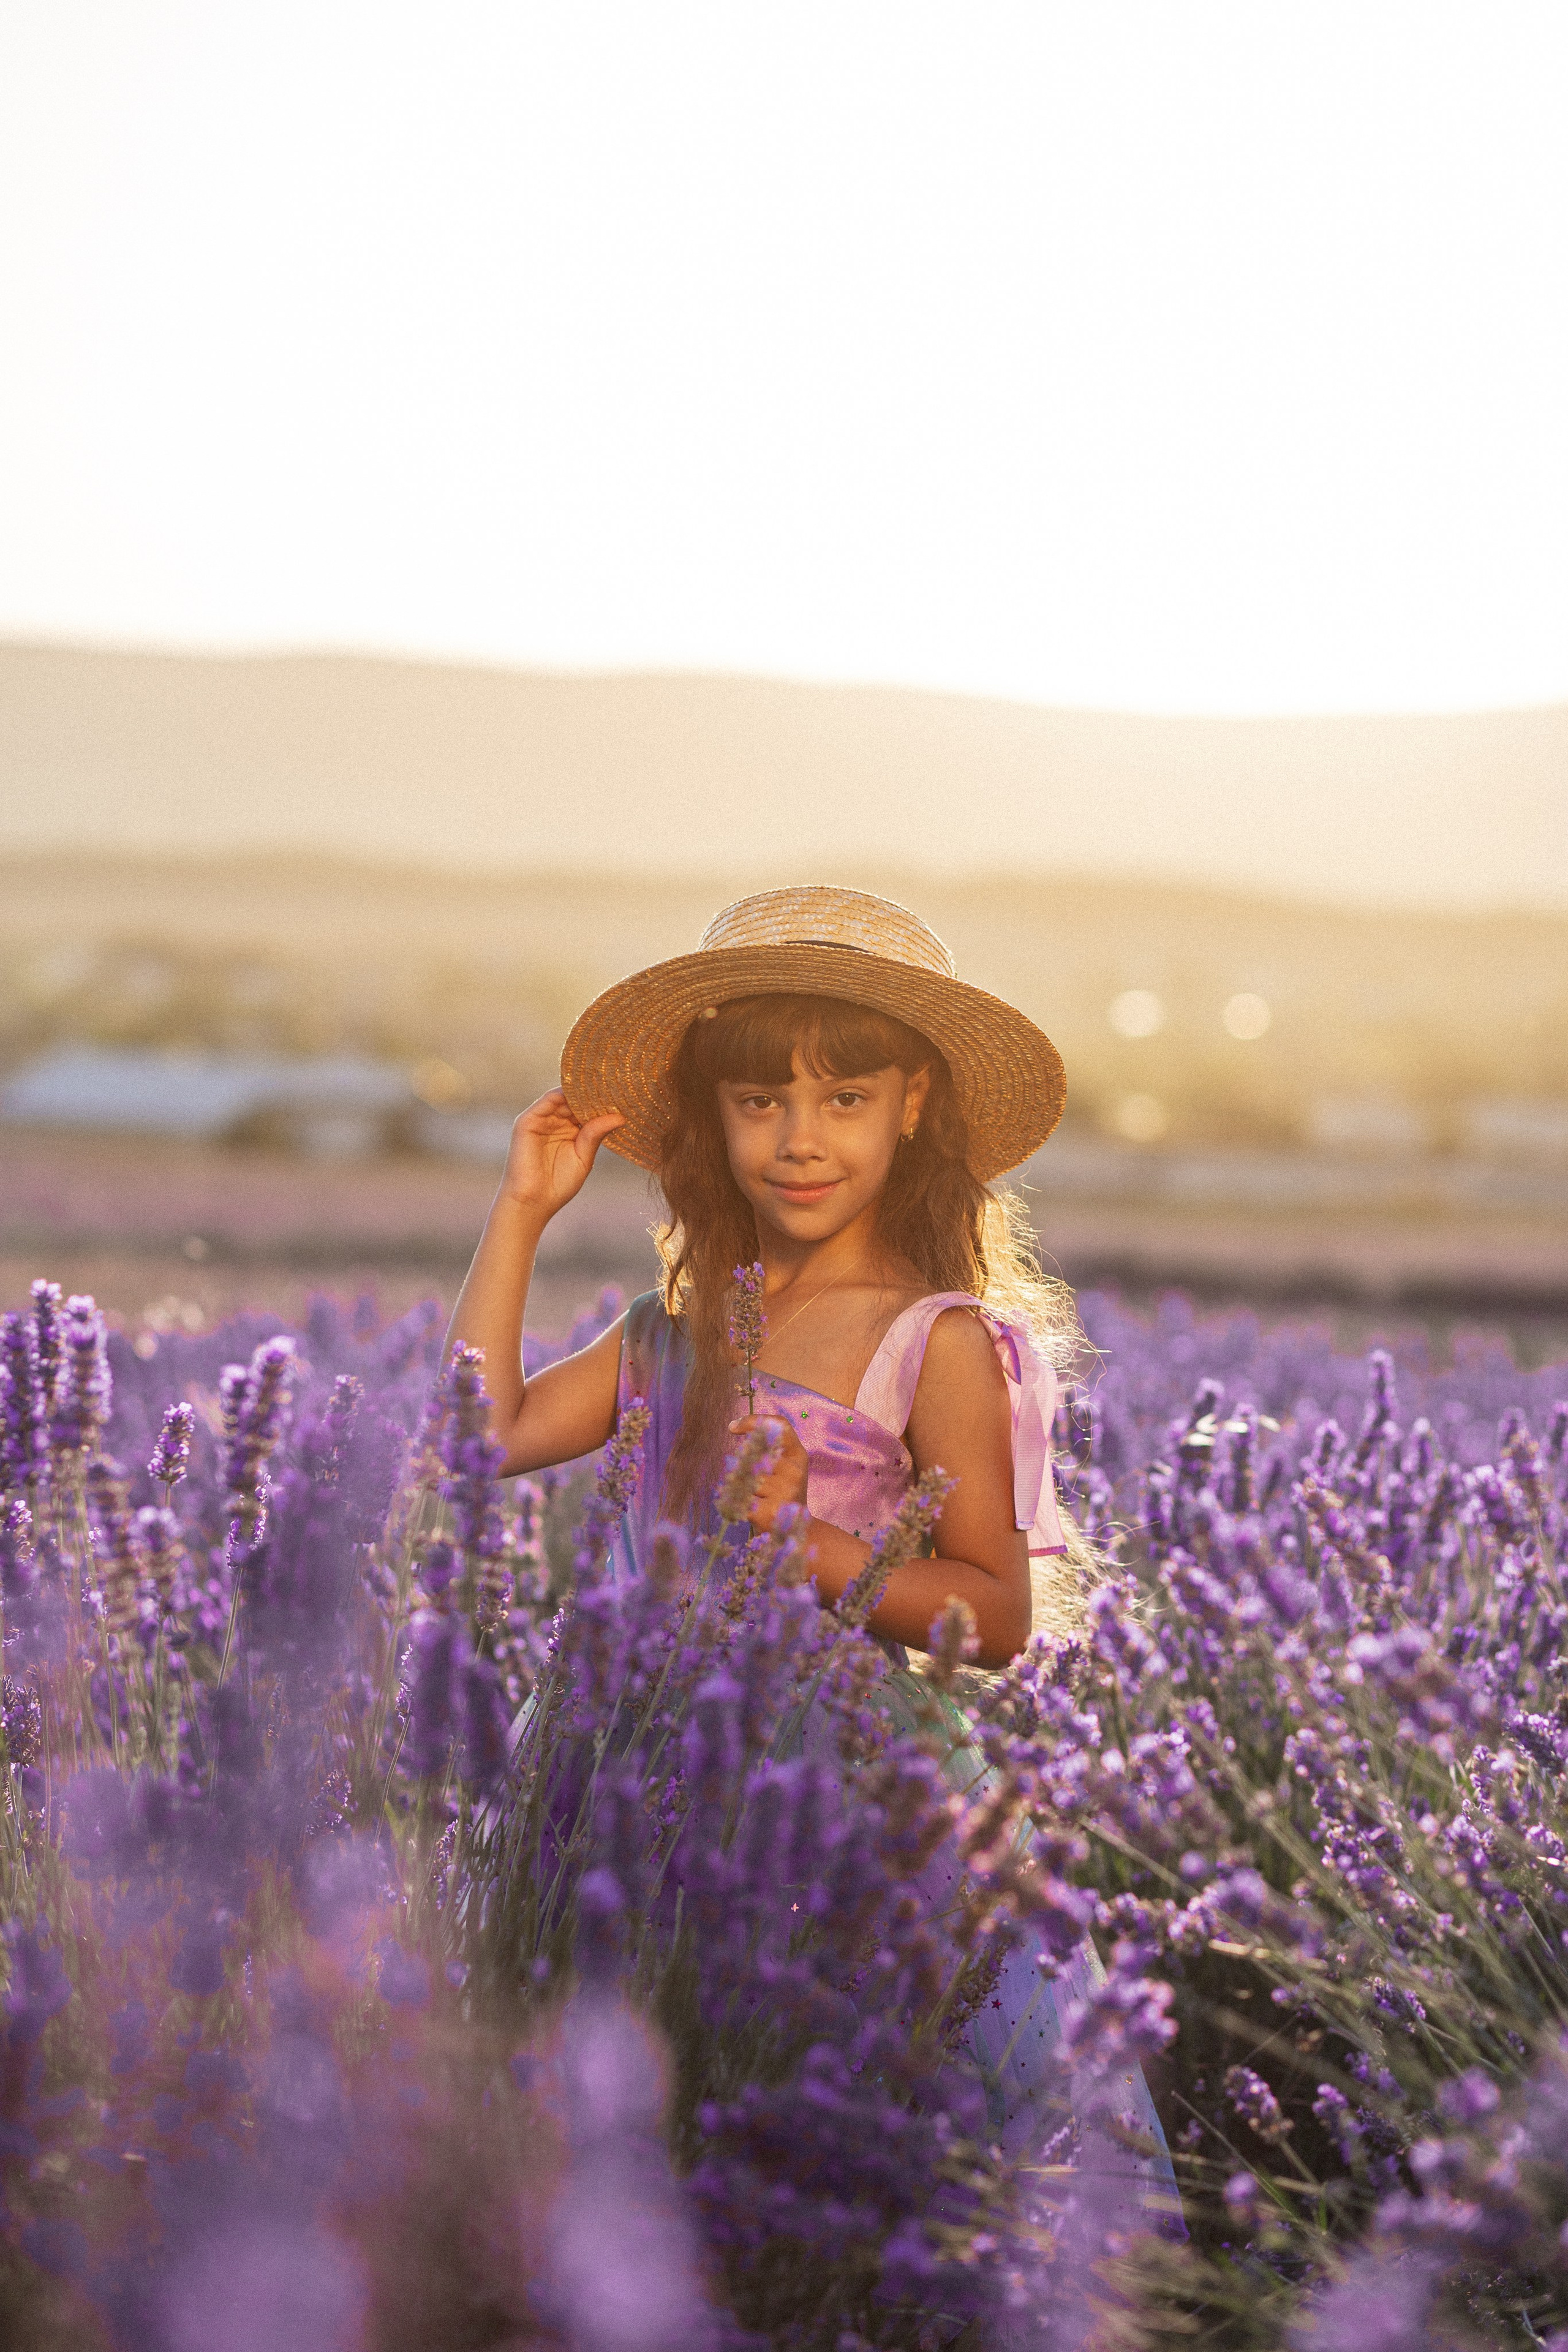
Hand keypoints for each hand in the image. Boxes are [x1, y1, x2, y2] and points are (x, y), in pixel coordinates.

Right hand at [500, 1089, 623, 1220]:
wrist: (533, 1202)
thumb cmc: (558, 1185)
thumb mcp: (583, 1157)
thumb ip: (595, 1134)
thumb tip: (619, 1116)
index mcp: (568, 1130)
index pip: (585, 1108)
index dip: (602, 1102)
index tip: (623, 1095)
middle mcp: (554, 1122)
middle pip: (574, 1099)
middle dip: (594, 1092)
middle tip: (617, 1085)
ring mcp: (540, 1120)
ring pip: (563, 1096)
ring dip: (581, 1090)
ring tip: (603, 1085)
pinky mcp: (527, 1121)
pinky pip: (548, 1100)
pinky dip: (565, 1093)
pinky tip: (583, 1092)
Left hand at [727, 1411, 810, 1533]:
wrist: (798, 1531)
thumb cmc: (784, 1493)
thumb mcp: (784, 1466)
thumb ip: (767, 1446)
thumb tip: (734, 1426)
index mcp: (798, 1456)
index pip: (779, 1427)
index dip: (754, 1421)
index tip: (733, 1427)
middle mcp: (794, 1472)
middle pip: (751, 1456)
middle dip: (744, 1468)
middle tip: (754, 1483)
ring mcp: (783, 1493)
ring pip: (743, 1479)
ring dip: (742, 1488)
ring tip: (758, 1499)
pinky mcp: (768, 1512)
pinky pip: (739, 1499)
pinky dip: (738, 1503)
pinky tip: (752, 1510)